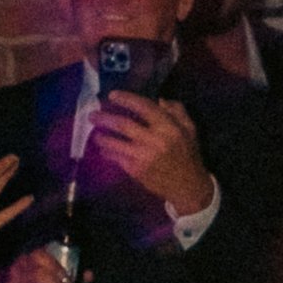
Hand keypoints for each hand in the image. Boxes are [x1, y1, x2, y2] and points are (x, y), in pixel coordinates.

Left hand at [93, 89, 209, 219]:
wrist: (188, 187)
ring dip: (103, 138)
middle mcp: (154, 140)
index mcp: (168, 127)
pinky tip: (104, 150)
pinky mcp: (137, 171)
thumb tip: (159, 100)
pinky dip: (109, 153)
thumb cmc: (188, 155)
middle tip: (92, 115)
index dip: (126, 99)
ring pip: (116, 143)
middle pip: (123, 125)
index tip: (112, 95)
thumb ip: (177, 111)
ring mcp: (143, 156)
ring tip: (95, 134)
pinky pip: (117, 159)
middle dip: (105, 118)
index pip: (143, 107)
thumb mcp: (189, 129)